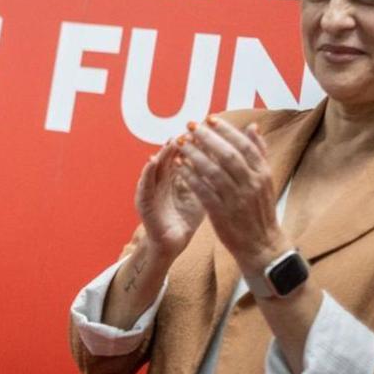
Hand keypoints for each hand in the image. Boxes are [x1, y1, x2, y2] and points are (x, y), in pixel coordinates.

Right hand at [135, 138, 205, 258]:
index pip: (185, 155)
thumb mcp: (202, 195)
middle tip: (190, 130)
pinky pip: (144, 183)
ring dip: (163, 152)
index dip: (196, 143)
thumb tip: (231, 160)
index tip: (208, 131)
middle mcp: (161, 179)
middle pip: (170, 156)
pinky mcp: (142, 200)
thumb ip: (212, 178)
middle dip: (180, 143)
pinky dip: (147, 171)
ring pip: (156, 165)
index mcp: (175, 176)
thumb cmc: (185, 219)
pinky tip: (153, 161)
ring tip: (172, 141)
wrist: (171, 243)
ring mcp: (150, 188)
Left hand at [176, 117, 289, 272]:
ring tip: (180, 142)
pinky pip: (202, 190)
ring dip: (194, 154)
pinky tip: (179, 165)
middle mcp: (251, 185)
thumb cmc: (259, 208)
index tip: (209, 119)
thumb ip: (258, 153)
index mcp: (262, 174)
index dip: (226, 130)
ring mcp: (236, 200)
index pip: (244, 146)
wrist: (261, 245)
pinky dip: (190, 176)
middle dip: (207, 138)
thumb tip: (252, 126)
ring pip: (212, 171)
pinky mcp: (221, 214)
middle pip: (227, 155)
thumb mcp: (265, 180)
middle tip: (190, 126)